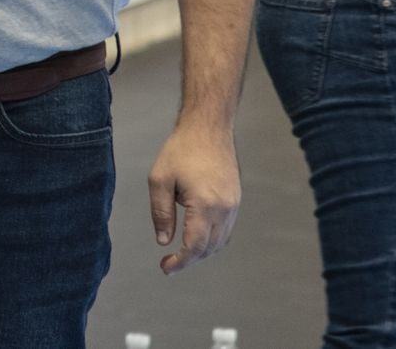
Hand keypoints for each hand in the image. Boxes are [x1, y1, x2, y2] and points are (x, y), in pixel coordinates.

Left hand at [148, 119, 241, 273]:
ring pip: (221, 241)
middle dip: (189, 259)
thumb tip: (164, 241)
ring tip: (181, 252)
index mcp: (204, 205)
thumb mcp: (159, 179)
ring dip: (202, 251)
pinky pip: (226, 229)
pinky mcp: (236, 199)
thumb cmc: (181, 149)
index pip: (195, 246)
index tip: (166, 268)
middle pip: (209, 248)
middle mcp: (224, 208)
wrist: (209, 128)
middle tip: (169, 262)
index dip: (180, 261)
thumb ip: (161, 213)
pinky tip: (198, 236)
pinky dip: (213, 239)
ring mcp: (233, 204)